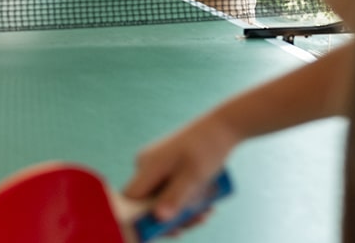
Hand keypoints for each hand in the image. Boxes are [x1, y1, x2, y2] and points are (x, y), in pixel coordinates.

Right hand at [123, 114, 238, 225]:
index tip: (170, 230)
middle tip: (198, 221)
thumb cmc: (207, 149)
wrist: (222, 125)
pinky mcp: (165, 163)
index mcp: (147, 166)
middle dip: (173, 217)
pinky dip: (183, 197)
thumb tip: (158, 218)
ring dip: (182, 209)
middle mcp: (145, 164)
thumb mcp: (193, 177)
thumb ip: (175, 197)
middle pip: (149, 201)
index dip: (144, 219)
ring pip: (162, 196)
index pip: (132, 200)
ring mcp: (155, 163)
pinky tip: (203, 202)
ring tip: (207, 212)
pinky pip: (169, 187)